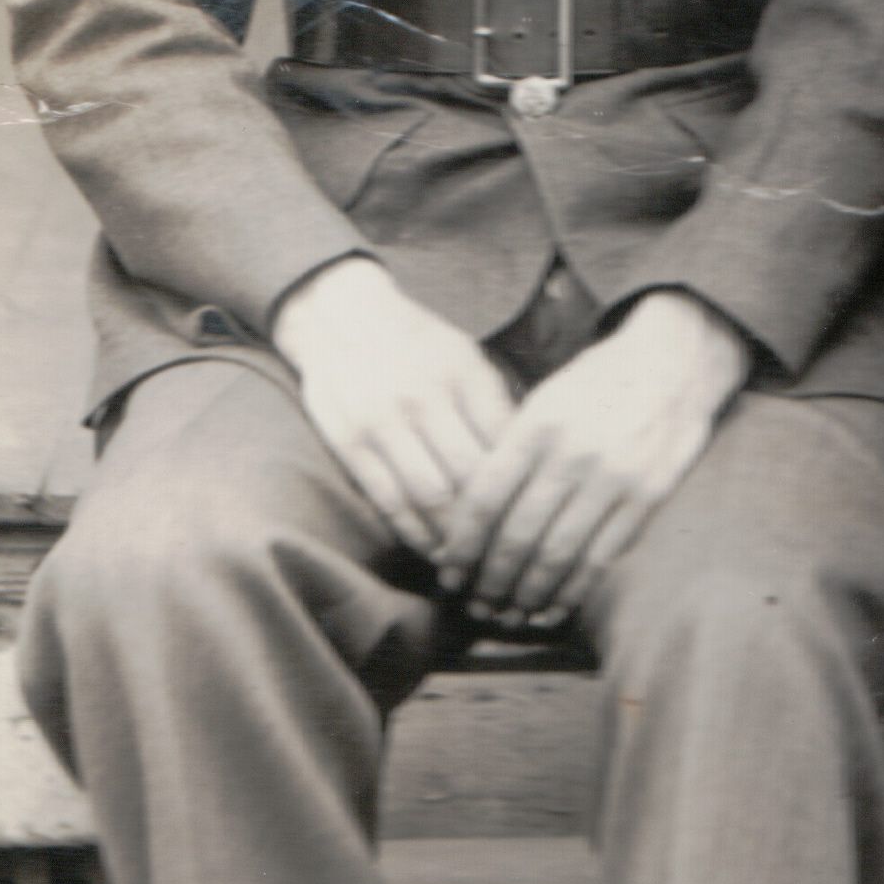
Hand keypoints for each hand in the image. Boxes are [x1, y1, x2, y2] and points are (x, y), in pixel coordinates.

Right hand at [271, 256, 514, 560]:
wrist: (338, 318)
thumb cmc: (417, 343)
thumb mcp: (467, 358)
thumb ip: (496, 406)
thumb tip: (536, 462)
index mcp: (463, 374)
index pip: (505, 445)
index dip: (527, 489)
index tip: (544, 520)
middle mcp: (424, 398)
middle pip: (471, 477)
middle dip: (498, 524)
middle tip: (520, 555)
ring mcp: (383, 423)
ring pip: (431, 498)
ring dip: (459, 539)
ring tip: (483, 564)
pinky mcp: (351, 445)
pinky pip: (389, 501)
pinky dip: (417, 534)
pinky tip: (438, 552)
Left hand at [433, 289, 749, 623]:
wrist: (675, 360)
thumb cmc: (599, 381)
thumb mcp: (546, 398)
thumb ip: (511, 449)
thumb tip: (471, 515)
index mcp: (538, 425)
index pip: (485, 498)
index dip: (462, 544)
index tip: (448, 574)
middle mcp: (574, 453)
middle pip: (518, 535)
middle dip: (491, 579)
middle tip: (476, 605)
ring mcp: (614, 477)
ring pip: (559, 554)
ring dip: (528, 593)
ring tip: (509, 614)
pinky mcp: (648, 497)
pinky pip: (602, 557)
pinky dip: (573, 590)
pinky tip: (553, 608)